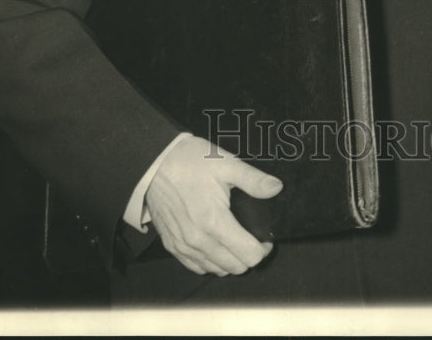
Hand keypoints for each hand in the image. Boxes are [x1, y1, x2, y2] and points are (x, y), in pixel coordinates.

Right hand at [145, 134, 281, 275]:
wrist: (154, 162)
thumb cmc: (189, 160)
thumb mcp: (225, 163)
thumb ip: (253, 179)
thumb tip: (276, 188)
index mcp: (214, 222)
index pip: (249, 256)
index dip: (263, 248)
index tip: (264, 237)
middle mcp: (198, 241)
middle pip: (235, 267)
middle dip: (249, 255)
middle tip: (251, 236)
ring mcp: (183, 245)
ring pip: (216, 270)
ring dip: (230, 260)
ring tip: (234, 240)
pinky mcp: (171, 245)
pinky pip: (196, 266)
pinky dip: (209, 262)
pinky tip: (214, 245)